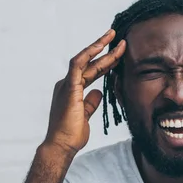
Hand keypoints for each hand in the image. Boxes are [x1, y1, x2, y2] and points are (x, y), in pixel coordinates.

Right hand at [44, 30, 125, 154]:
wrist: (62, 145)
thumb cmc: (71, 134)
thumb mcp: (85, 116)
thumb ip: (91, 102)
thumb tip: (99, 92)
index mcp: (71, 90)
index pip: (91, 72)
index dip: (105, 62)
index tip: (118, 54)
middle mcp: (67, 84)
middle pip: (89, 63)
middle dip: (106, 50)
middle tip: (119, 39)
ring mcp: (67, 85)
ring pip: (85, 60)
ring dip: (99, 47)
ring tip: (113, 36)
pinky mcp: (69, 87)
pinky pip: (78, 64)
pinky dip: (89, 53)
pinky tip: (101, 45)